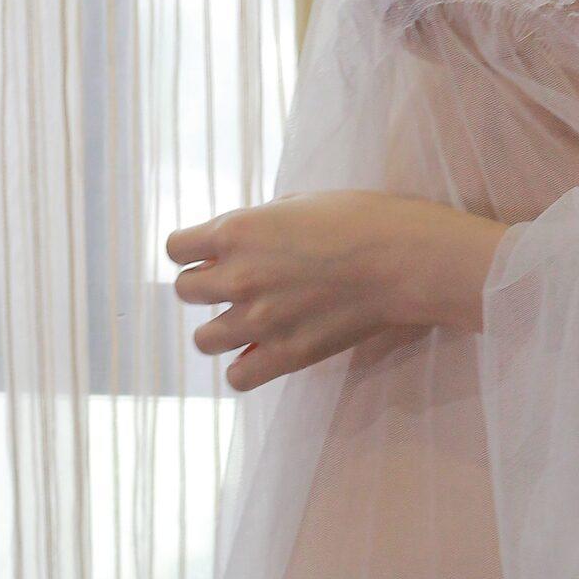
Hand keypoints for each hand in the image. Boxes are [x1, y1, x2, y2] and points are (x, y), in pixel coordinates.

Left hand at [165, 191, 509, 390]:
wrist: (403, 259)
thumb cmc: (362, 218)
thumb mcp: (300, 201)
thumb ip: (261, 223)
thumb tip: (245, 240)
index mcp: (237, 231)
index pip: (175, 247)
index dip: (192, 249)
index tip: (211, 252)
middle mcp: (238, 276)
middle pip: (185, 291)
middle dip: (206, 286)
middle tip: (236, 285)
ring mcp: (260, 320)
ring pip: (203, 339)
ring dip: (221, 328)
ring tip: (249, 322)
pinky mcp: (286, 354)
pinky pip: (236, 376)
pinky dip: (244, 367)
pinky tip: (262, 352)